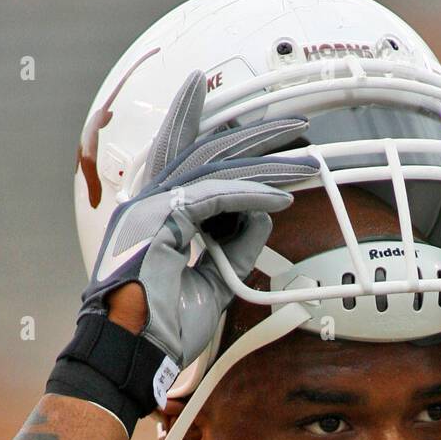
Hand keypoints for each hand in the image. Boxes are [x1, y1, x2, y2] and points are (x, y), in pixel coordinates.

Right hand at [82, 68, 317, 369]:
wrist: (135, 352)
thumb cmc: (164, 325)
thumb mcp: (214, 281)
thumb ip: (236, 246)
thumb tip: (264, 216)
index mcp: (153, 213)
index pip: (177, 154)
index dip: (190, 118)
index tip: (202, 87)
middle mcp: (148, 202)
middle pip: (206, 153)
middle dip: (254, 137)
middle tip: (295, 126)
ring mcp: (151, 208)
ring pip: (215, 169)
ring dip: (265, 164)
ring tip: (305, 164)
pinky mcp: (162, 221)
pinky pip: (216, 197)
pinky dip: (251, 196)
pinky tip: (281, 200)